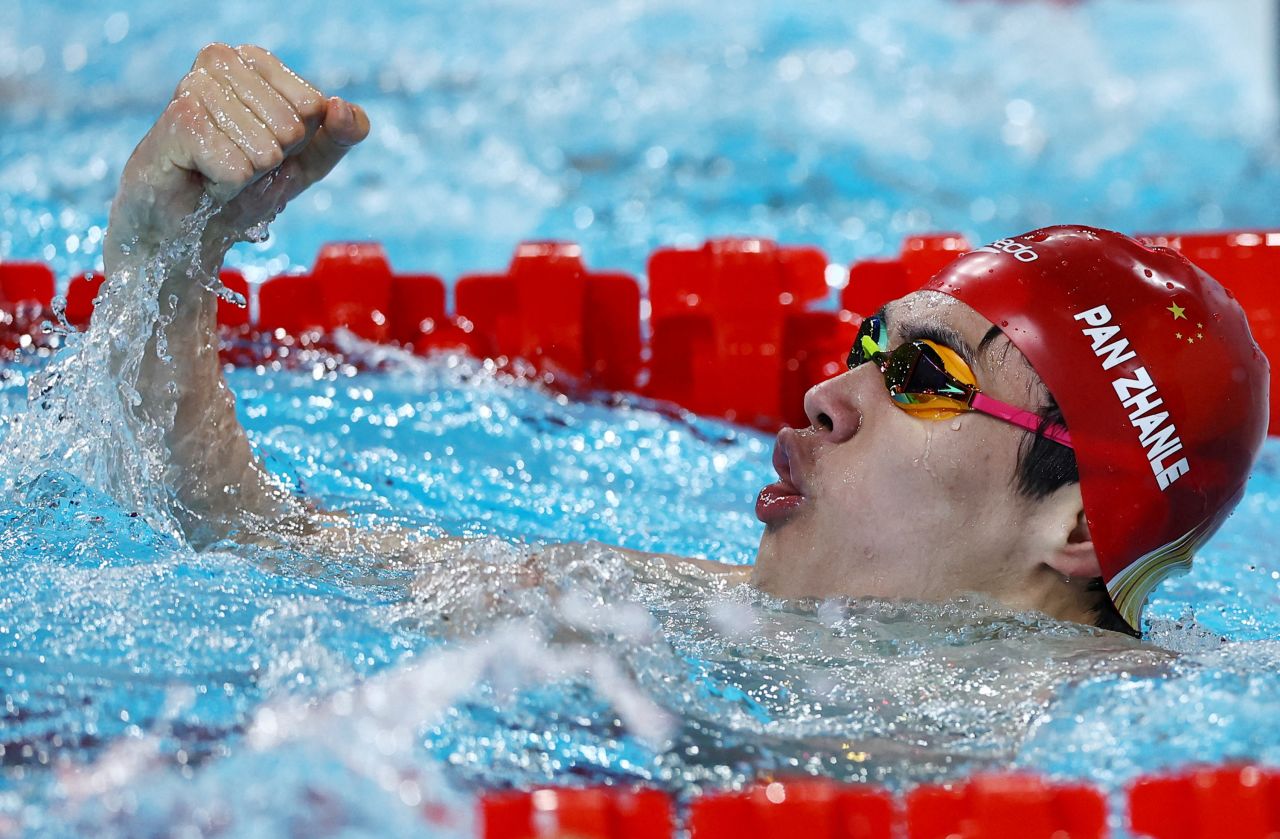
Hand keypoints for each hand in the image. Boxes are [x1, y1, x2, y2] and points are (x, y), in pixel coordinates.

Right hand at [107, 43, 369, 255]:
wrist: (188, 226)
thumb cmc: (244, 185)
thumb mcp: (309, 160)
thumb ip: (343, 134)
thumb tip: (341, 108)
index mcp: (253, 59)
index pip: (314, 106)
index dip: (299, 142)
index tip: (265, 147)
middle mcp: (219, 61)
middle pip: (292, 127)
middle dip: (272, 162)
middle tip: (237, 162)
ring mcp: (193, 86)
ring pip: (265, 150)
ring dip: (249, 176)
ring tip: (217, 170)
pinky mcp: (176, 123)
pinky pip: (236, 169)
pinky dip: (227, 189)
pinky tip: (202, 180)